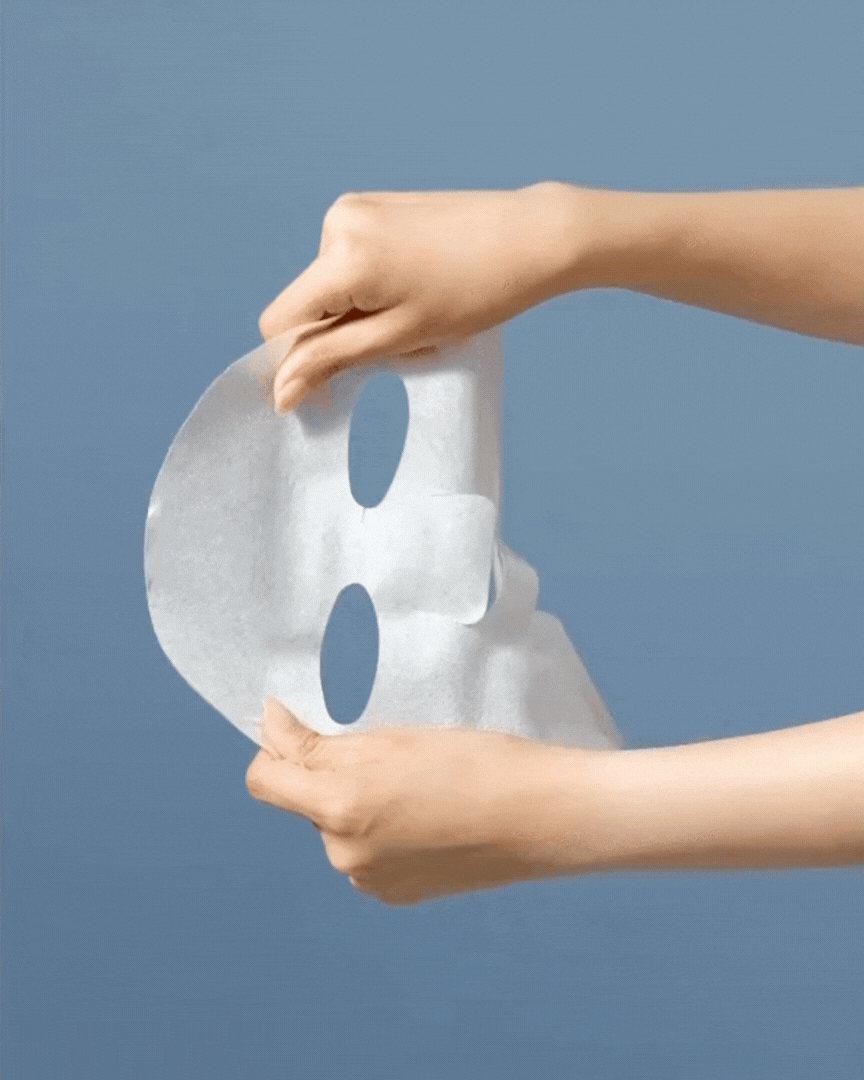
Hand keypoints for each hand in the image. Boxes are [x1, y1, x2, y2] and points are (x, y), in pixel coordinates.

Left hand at [245, 696, 604, 905]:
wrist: (541, 816)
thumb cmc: (476, 762)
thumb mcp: (394, 739)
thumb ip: (321, 744)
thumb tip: (268, 726)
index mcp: (341, 806)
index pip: (264, 779)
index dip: (275, 745)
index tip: (295, 720)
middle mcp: (344, 854)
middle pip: (306, 800)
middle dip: (330, 774)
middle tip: (389, 751)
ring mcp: (370, 880)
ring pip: (338, 826)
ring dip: (358, 803)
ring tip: (417, 784)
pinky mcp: (395, 895)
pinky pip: (367, 853)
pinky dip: (383, 831)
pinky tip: (428, 816)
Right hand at [258, 183, 581, 411]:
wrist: (533, 236)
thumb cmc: (476, 291)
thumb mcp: (400, 337)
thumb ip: (331, 361)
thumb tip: (280, 391)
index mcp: (341, 257)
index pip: (280, 322)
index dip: (295, 363)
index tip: (327, 393)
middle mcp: (336, 222)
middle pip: (307, 305)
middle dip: (341, 338)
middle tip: (404, 347)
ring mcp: (354, 208)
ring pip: (332, 288)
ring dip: (362, 316)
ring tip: (420, 316)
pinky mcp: (374, 205)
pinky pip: (351, 263)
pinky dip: (373, 290)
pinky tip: (419, 290)